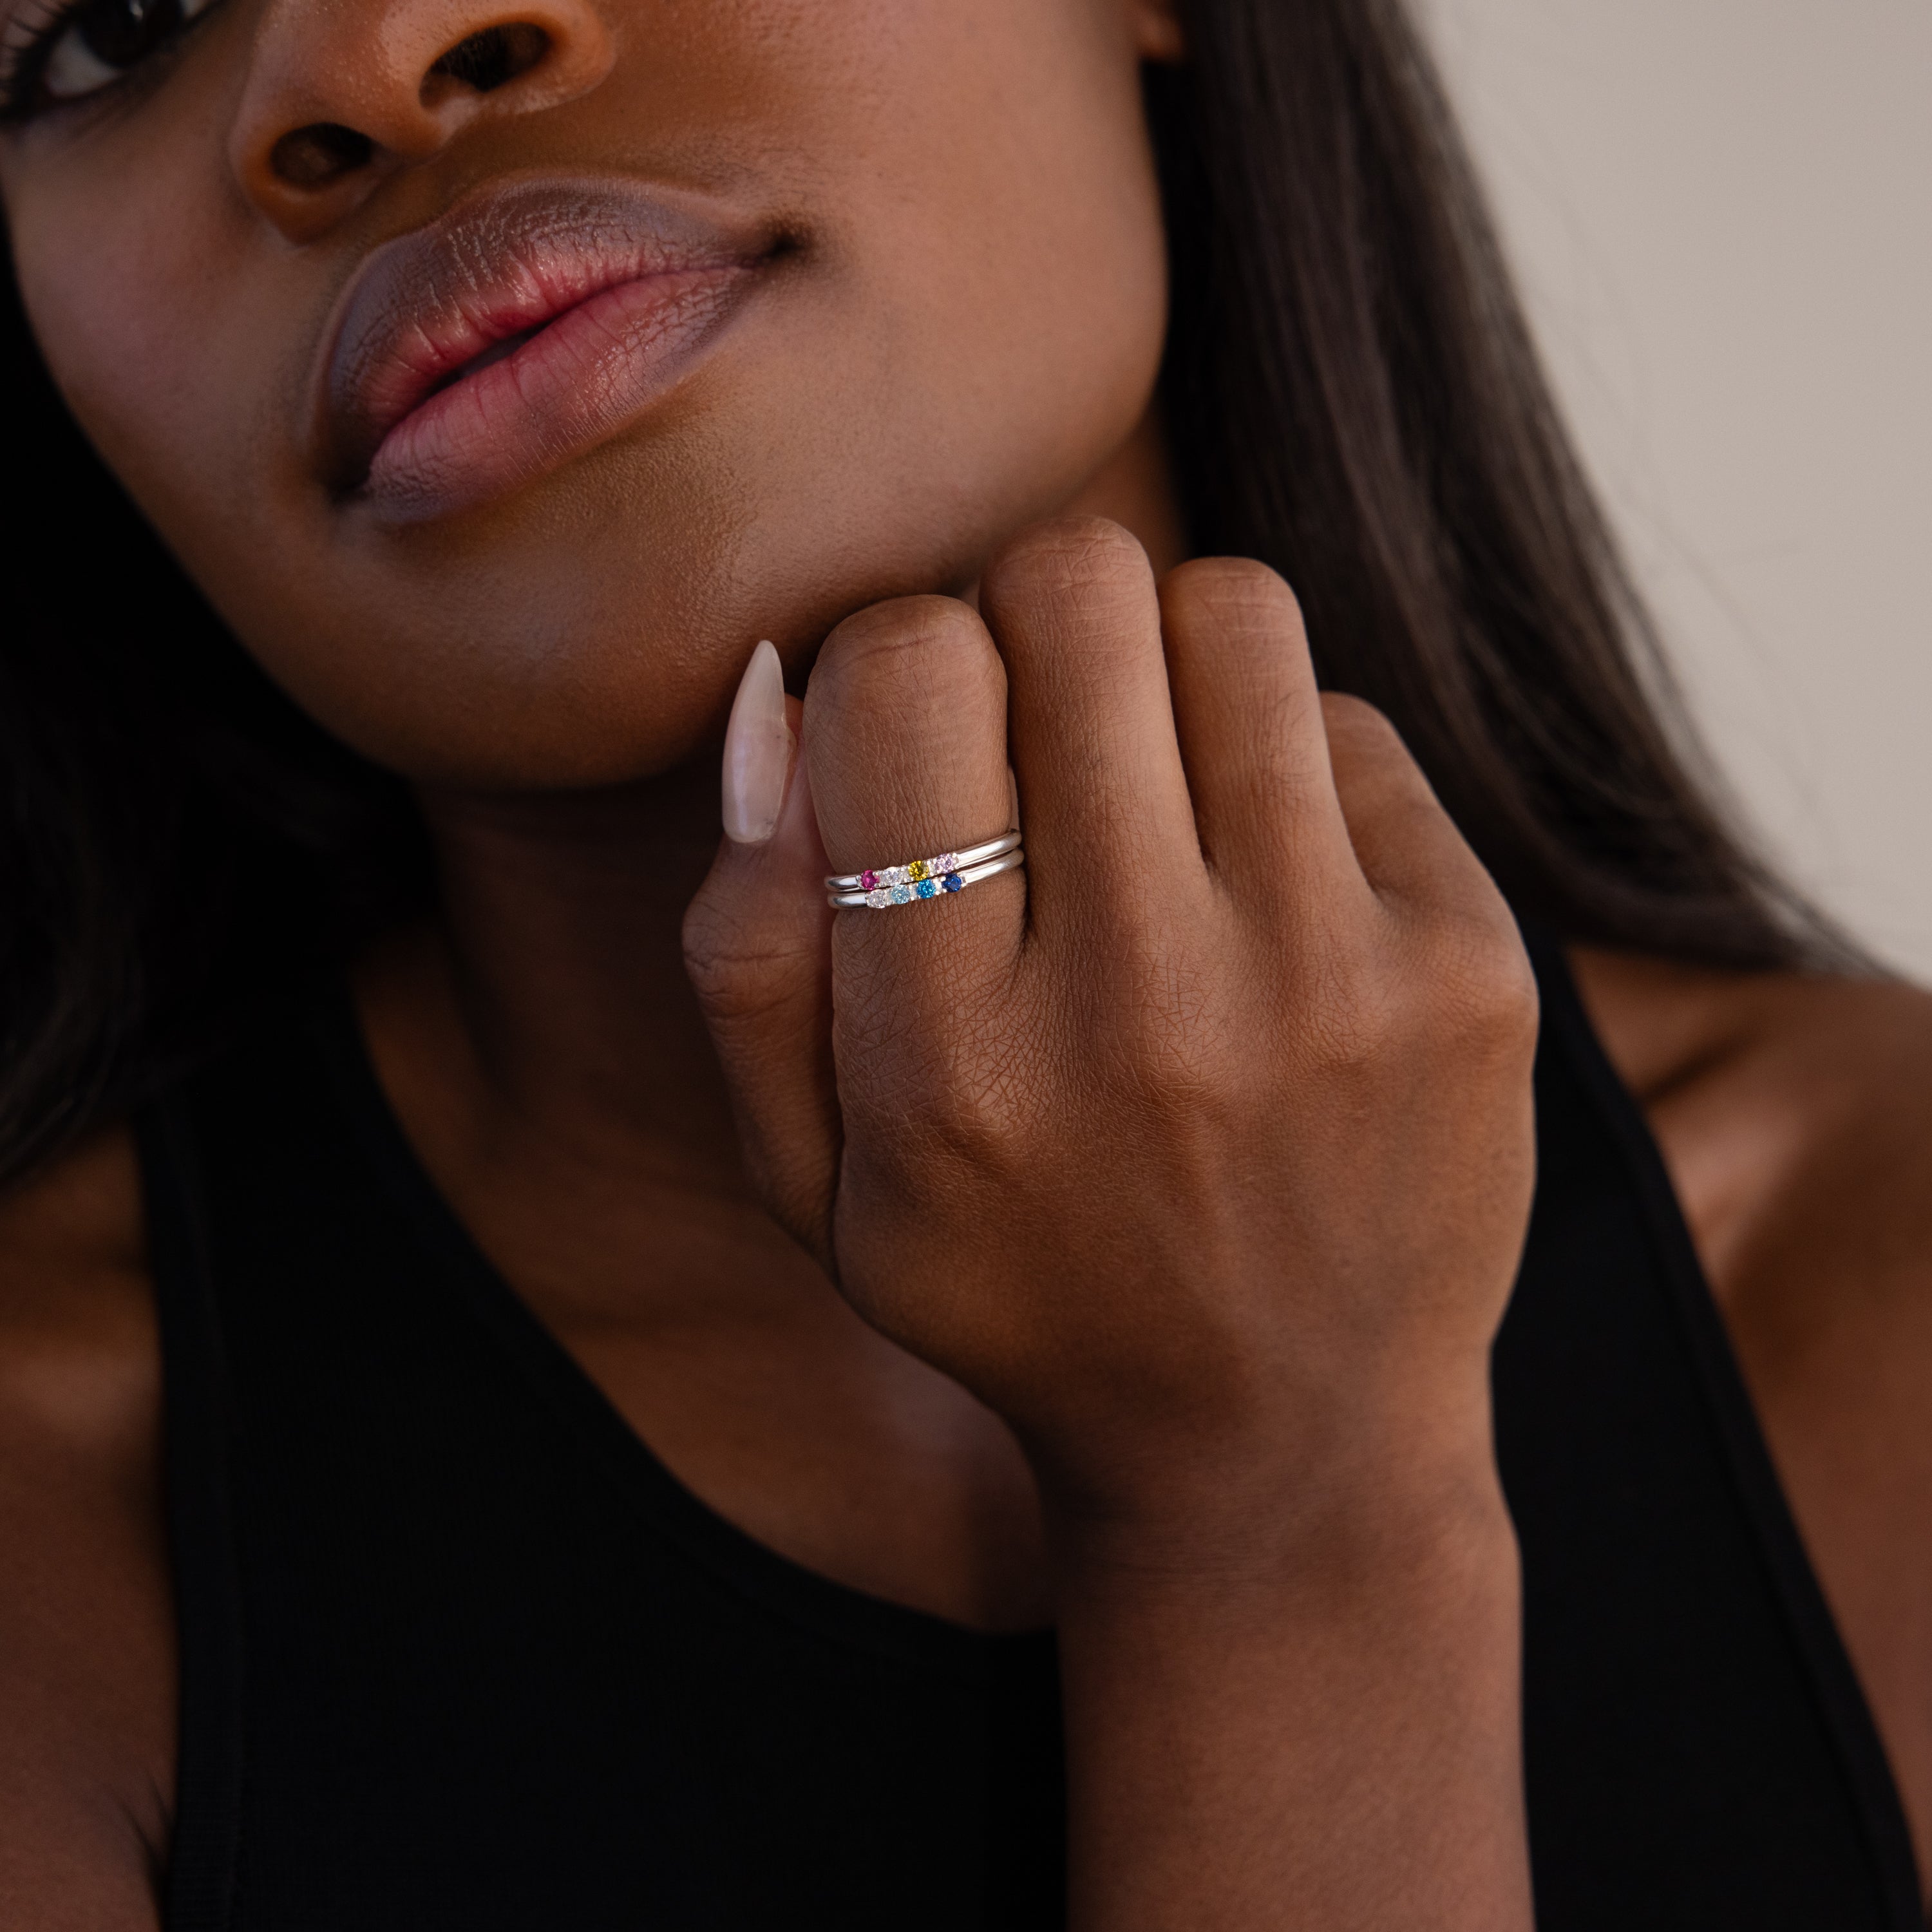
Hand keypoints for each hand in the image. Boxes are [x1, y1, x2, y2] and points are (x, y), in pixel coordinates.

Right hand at [685, 517, 1536, 1546]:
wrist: (1280, 1440)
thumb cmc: (1019, 1285)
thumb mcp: (814, 1179)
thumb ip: (747, 946)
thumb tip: (779, 688)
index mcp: (951, 1068)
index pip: (907, 675)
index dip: (894, 663)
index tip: (918, 751)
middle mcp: (1148, 1011)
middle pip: (1077, 592)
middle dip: (1026, 624)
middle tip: (1036, 736)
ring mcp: (1332, 984)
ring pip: (1233, 611)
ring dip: (1161, 663)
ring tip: (1151, 785)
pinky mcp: (1470, 966)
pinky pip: (1351, 722)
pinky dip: (1284, 767)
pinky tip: (1263, 890)